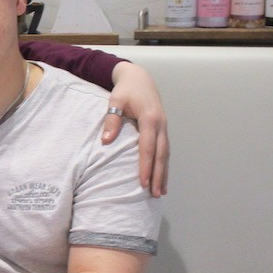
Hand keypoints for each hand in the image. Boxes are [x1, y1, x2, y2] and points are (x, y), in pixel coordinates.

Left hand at [104, 61, 169, 196]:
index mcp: (150, 118)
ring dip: (163, 173)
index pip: (147, 147)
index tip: (142, 183)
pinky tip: (161, 177)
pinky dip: (164, 164)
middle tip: (155, 194)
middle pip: (161, 154)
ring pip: (166, 154)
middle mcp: (161, 124)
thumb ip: (112, 120)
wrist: (139, 78)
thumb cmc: (125, 90)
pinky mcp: (163, 129)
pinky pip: (165, 149)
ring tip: (161, 192)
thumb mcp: (115, 100)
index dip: (145, 166)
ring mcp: (164, 127)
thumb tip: (106, 141)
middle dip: (158, 175)